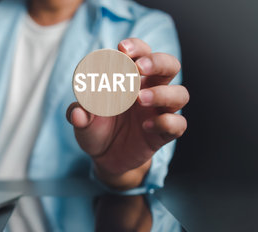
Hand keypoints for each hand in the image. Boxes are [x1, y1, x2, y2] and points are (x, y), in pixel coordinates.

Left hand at [66, 38, 188, 189]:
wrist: (105, 158)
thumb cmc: (97, 130)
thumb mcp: (83, 122)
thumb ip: (79, 114)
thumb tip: (78, 112)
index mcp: (131, 79)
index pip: (142, 53)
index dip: (136, 47)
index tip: (122, 49)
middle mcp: (151, 90)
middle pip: (169, 66)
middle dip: (157, 61)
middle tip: (139, 67)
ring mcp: (160, 111)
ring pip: (180, 94)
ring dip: (162, 93)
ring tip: (140, 98)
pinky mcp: (164, 133)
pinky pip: (177, 124)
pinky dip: (165, 122)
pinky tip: (145, 126)